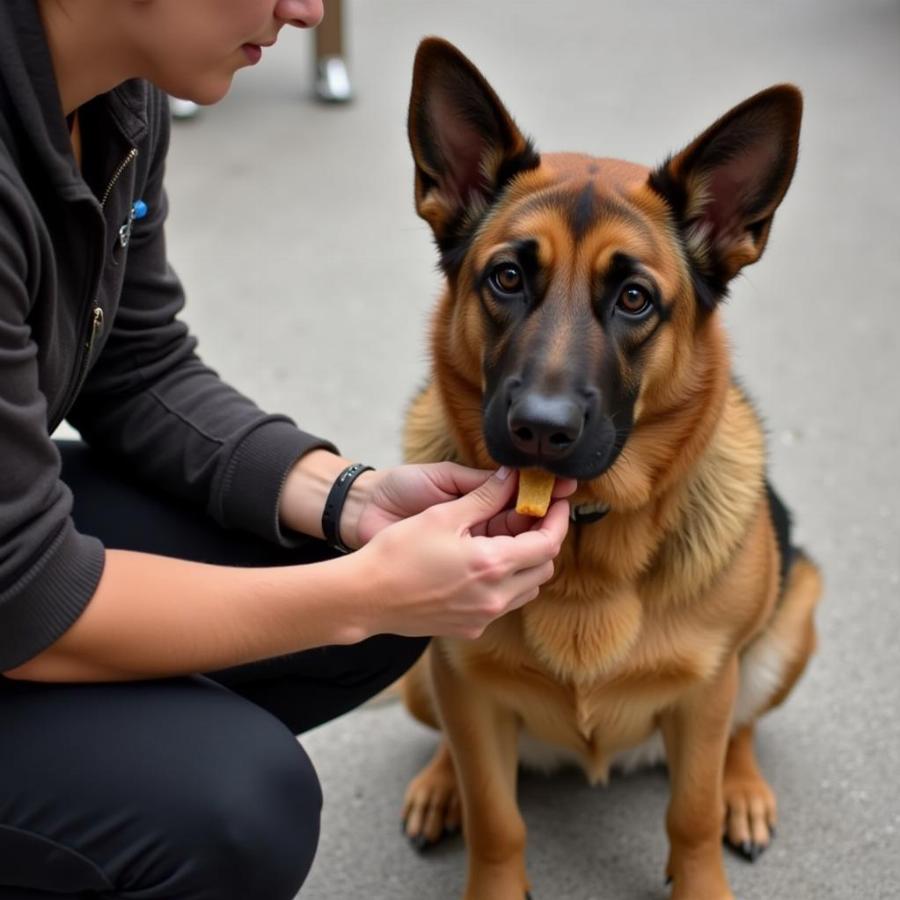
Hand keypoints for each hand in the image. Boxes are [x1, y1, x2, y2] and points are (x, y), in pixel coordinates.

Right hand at [349, 467, 571, 639]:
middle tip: (531, 517)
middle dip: (543, 541)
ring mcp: (483, 618)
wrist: (364, 596)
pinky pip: (503, 604)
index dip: (558, 520)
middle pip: (543, 568)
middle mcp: (495, 598)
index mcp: (493, 565)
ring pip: (526, 589)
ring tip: (506, 539)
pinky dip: (505, 583)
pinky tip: (482, 565)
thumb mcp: (443, 515)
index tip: (557, 502)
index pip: (548, 544)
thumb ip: (485, 497)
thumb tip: (512, 478)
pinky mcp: (469, 628)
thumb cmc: (398, 552)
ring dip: (526, 564)